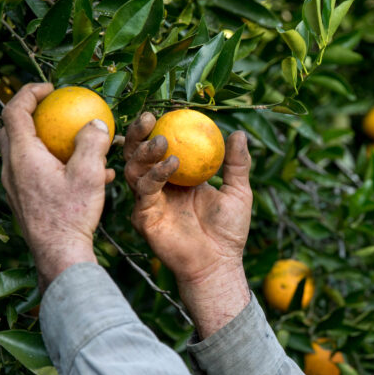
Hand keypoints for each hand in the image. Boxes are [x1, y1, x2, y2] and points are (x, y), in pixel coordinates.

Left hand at [0, 83, 114, 291]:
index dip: (29, 93)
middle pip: (11, 130)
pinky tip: (84, 174)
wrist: (58, 253)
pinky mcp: (22, 200)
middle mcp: (11, 168)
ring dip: (44, 141)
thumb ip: (92, 143)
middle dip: (30, 114)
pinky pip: (33, 172)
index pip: (15, 111)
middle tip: (54, 110)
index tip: (50, 88)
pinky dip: (51, 163)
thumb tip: (96, 122)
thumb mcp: (90, 174)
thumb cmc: (72, 214)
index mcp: (22, 155)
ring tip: (73, 142)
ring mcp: (14, 186)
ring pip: (22, 152)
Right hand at [123, 113, 252, 336]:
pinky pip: (144, 190)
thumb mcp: (238, 192)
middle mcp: (158, 187)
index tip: (167, 111)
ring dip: (146, 152)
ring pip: (135, 168)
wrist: (219, 263)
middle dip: (139, 134)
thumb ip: (237, 164)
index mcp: (177, 178)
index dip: (159, 129)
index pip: (161, 147)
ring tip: (164, 141)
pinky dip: (156, 174)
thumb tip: (238, 133)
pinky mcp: (144, 216)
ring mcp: (148, 201)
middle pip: (138, 154)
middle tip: (149, 118)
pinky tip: (172, 166)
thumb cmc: (230, 231)